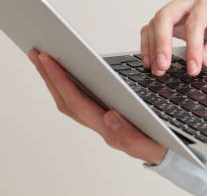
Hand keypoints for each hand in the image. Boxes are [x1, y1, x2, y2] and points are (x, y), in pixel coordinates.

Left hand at [27, 49, 167, 164]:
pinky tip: (66, 71)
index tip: (48, 59)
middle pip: (65, 99)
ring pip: (69, 99)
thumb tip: (109, 116)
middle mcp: (99, 123)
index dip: (60, 79)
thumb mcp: (150, 144)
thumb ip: (129, 135)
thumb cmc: (160, 146)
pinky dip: (67, 83)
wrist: (171, 154)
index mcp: (107, 128)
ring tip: (43, 58)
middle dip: (48, 75)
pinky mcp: (104, 114)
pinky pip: (79, 99)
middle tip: (35, 51)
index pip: (76, 101)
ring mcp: (99, 120)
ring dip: (53, 78)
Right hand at [140, 0, 206, 75]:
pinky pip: (151, 27)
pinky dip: (147, 43)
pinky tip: (150, 61)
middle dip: (162, 42)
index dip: (193, 47)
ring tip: (158, 69)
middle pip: (166, 15)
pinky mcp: (168, 16)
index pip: (195, 23)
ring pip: (155, 21)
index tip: (193, 68)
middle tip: (163, 65)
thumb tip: (204, 60)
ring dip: (153, 47)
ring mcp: (175, 6)